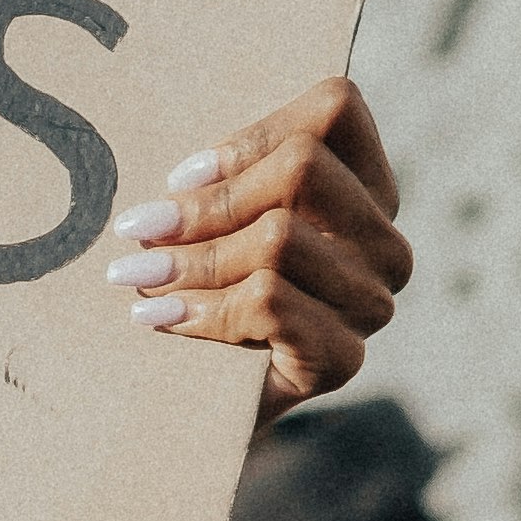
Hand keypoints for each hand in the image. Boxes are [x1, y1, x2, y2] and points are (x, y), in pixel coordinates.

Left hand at [101, 75, 408, 406]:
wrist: (206, 409)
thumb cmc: (208, 297)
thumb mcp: (218, 222)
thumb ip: (219, 177)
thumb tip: (173, 172)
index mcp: (367, 187)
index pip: (335, 110)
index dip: (251, 135)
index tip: (179, 178)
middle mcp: (385, 241)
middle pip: (303, 168)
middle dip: (207, 202)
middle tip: (136, 230)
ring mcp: (373, 301)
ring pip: (277, 237)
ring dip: (188, 261)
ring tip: (134, 276)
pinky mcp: (345, 358)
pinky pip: (268, 303)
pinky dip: (199, 308)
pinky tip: (156, 317)